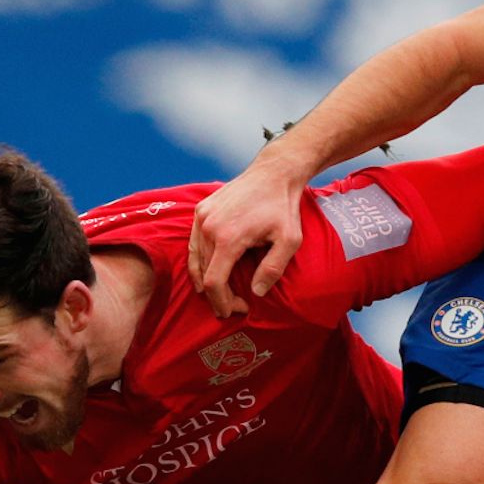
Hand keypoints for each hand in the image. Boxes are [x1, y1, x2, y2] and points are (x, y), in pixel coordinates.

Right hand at [188, 160, 307, 317]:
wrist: (273, 174)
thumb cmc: (283, 207)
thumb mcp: (290, 240)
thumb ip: (273, 268)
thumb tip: (256, 292)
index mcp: (228, 238)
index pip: (214, 282)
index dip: (222, 302)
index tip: (236, 310)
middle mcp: (209, 227)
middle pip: (203, 274)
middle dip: (217, 295)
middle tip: (233, 305)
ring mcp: (202, 217)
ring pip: (195, 260)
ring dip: (205, 280)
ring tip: (220, 294)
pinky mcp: (200, 210)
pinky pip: (194, 243)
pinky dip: (200, 261)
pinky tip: (210, 271)